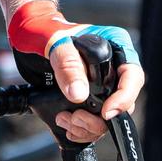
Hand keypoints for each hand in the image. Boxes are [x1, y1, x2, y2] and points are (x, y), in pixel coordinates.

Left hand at [7, 1, 144, 143]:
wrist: (28, 37)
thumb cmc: (43, 30)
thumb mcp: (54, 43)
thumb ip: (68, 65)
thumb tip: (79, 94)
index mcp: (113, 46)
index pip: (132, 75)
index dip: (125, 97)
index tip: (106, 112)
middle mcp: (111, 68)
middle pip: (123, 102)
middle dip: (100, 118)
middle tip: (76, 117)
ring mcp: (100, 86)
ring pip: (108, 118)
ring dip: (87, 126)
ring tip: (65, 119)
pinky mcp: (87, 99)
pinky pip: (93, 123)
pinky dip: (81, 130)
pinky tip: (65, 123)